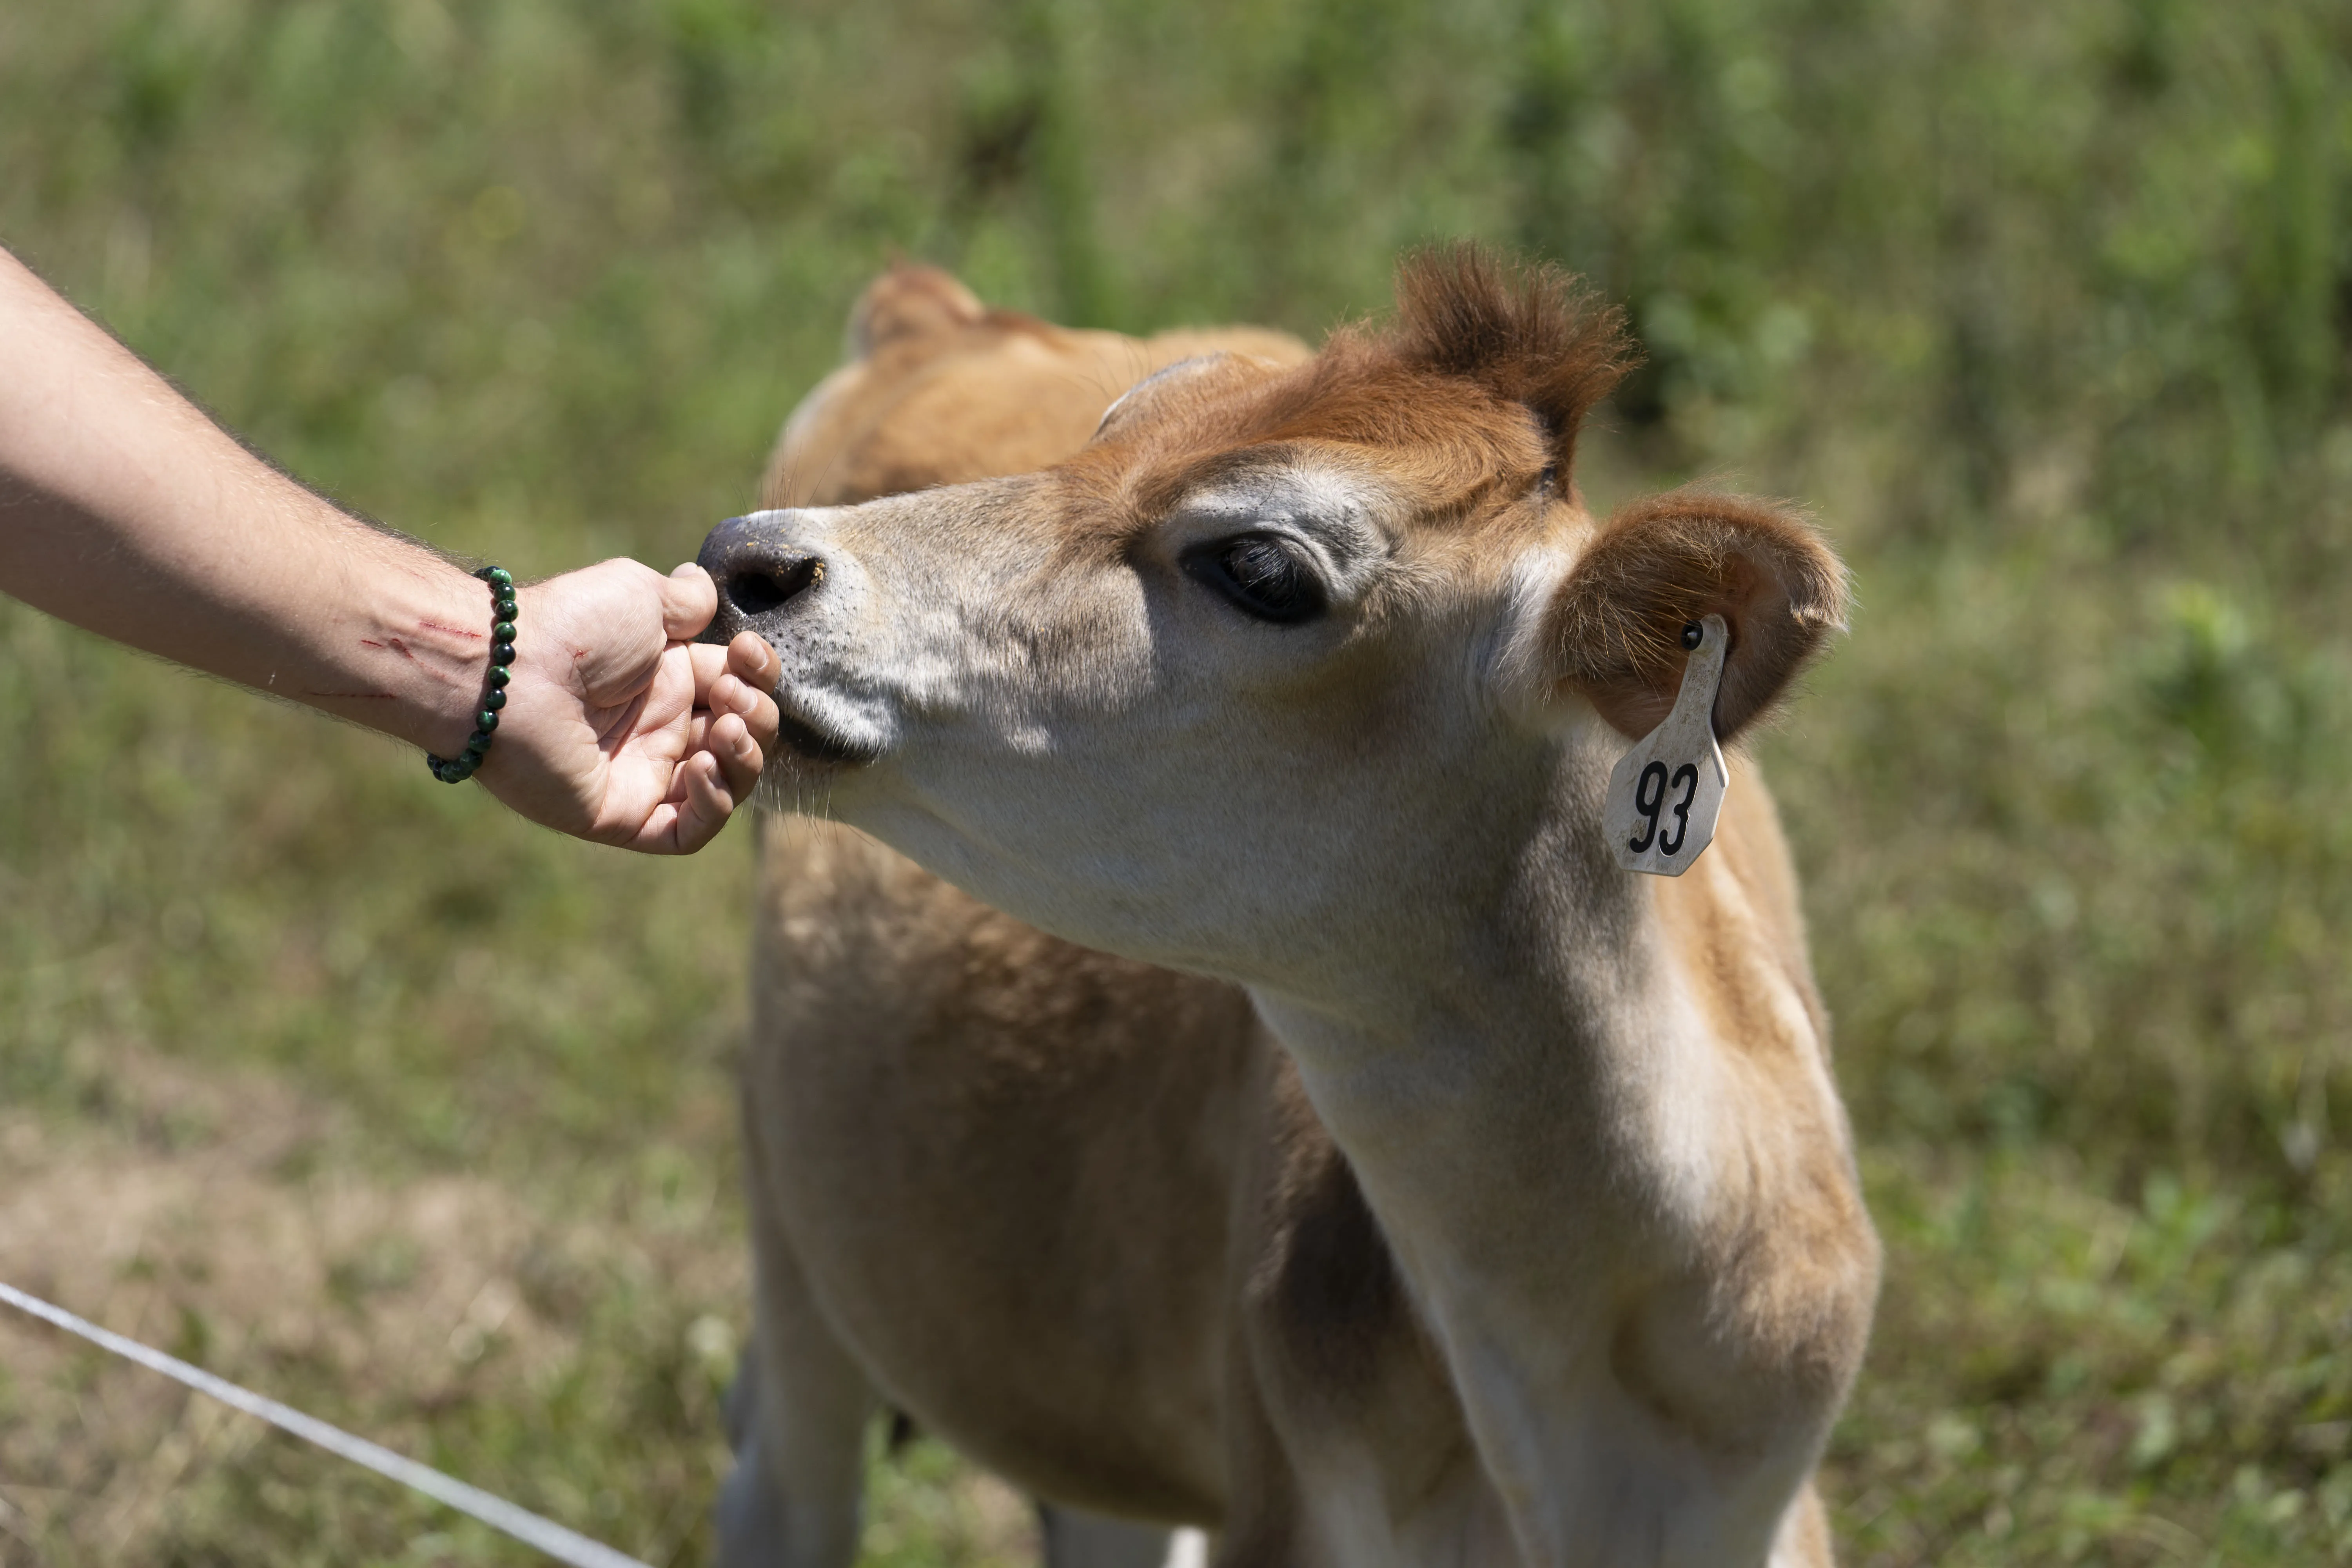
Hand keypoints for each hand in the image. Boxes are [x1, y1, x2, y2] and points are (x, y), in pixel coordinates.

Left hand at [478, 559, 780, 852]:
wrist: (512, 671)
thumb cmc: (574, 626)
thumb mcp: (642, 596)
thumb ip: (685, 601)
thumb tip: (702, 587)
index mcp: (667, 680)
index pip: (739, 688)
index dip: (758, 675)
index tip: (746, 652)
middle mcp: (658, 729)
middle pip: (743, 739)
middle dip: (757, 716)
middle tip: (730, 694)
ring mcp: (642, 775)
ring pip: (726, 786)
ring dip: (744, 758)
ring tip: (725, 728)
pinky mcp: (624, 816)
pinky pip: (688, 832)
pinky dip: (713, 805)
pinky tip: (703, 766)